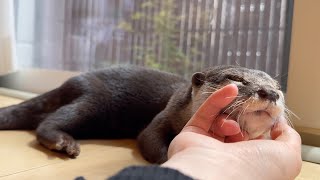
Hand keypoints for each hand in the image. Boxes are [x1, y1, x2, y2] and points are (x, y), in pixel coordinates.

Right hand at [162, 84, 301, 179]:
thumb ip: (289, 138)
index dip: (262, 128)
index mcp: (249, 164)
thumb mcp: (288, 156)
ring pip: (222, 120)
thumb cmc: (253, 170)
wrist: (215, 173)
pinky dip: (218, 99)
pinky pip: (206, 112)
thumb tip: (280, 125)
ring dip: (231, 117)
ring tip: (234, 126)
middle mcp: (228, 156)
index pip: (256, 142)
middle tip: (251, 113)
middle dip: (245, 120)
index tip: (269, 116)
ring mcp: (209, 145)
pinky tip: (231, 90)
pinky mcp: (192, 133)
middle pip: (238, 128)